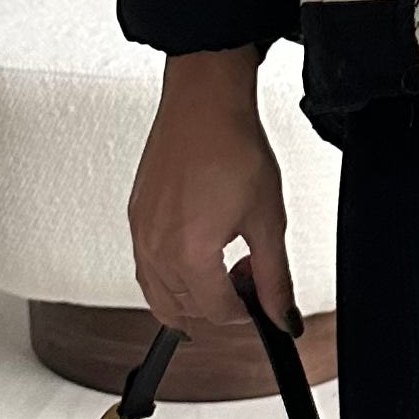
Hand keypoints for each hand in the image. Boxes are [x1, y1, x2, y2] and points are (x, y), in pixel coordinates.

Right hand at [127, 46, 299, 334]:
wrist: (205, 103)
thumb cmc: (232, 148)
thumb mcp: (268, 221)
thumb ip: (275, 279)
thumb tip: (282, 315)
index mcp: (190, 254)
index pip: (217, 312)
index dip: (247, 309)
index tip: (261, 291)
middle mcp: (156, 248)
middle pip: (185, 310)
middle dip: (219, 303)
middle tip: (246, 272)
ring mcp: (141, 233)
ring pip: (158, 295)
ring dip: (191, 296)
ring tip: (221, 267)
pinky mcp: (135, 217)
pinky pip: (145, 267)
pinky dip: (168, 276)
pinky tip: (194, 254)